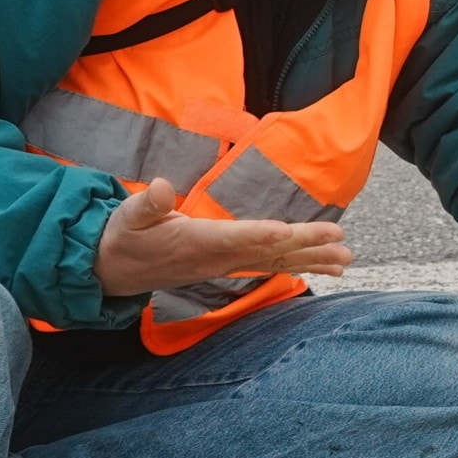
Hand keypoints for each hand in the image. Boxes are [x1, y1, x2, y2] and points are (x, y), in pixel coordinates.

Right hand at [92, 177, 352, 296]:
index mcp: (194, 242)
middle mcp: (216, 258)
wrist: (111, 271)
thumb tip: (162, 186)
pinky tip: (324, 267)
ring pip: (275, 263)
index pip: (231, 237)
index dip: (259, 234)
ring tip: (346, 259)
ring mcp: (224, 265)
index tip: (286, 231)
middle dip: (304, 245)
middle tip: (340, 240)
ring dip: (312, 260)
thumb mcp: (127, 216)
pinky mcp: (228, 267)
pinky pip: (270, 267)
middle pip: (267, 252)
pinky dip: (299, 266)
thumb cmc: (123, 237)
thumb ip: (147, 204)